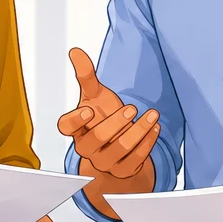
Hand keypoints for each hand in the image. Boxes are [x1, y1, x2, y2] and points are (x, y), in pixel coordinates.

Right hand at [56, 47, 159, 177]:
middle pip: (96, 139)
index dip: (75, 121)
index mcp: (76, 129)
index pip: (66, 127)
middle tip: (131, 108)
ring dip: (138, 132)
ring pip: (119, 150)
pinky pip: (135, 160)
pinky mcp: (123, 170)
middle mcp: (87, 148)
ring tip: (152, 115)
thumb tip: (75, 51)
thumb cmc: (102, 116)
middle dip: (115, 124)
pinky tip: (155, 128)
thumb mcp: (95, 95)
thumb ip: (86, 76)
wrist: (117, 143)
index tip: (89, 111)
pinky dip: (147, 143)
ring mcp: (104, 162)